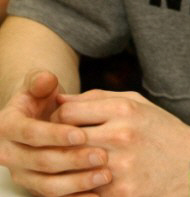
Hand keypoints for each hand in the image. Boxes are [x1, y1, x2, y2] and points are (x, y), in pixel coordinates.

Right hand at [0, 70, 110, 196]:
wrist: (37, 114)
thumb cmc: (40, 96)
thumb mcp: (38, 83)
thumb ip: (40, 80)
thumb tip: (46, 79)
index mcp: (7, 126)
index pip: (31, 134)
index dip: (56, 135)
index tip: (82, 134)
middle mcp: (9, 154)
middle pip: (41, 162)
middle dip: (73, 159)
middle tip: (102, 155)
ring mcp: (22, 173)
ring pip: (48, 184)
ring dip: (77, 182)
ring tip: (105, 174)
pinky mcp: (35, 187)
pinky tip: (98, 194)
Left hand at [54, 89, 189, 196]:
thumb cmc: (161, 130)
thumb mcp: (136, 104)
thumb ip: (98, 98)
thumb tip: (60, 100)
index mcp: (123, 110)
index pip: (68, 112)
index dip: (57, 118)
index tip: (59, 123)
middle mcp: (120, 136)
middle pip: (65, 139)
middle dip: (55, 142)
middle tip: (55, 144)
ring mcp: (120, 168)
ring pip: (72, 167)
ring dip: (66, 165)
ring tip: (68, 162)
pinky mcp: (121, 194)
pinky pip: (85, 190)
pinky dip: (81, 185)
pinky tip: (86, 179)